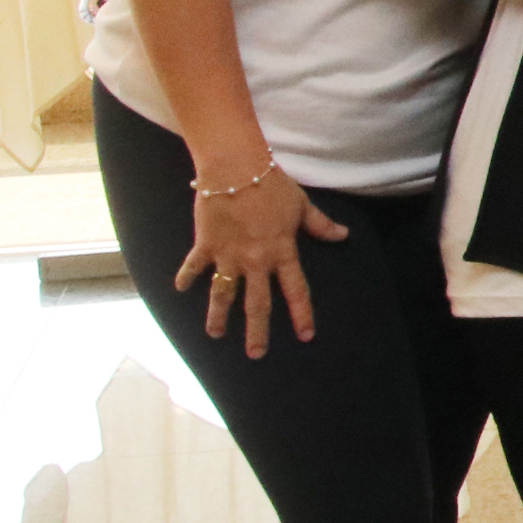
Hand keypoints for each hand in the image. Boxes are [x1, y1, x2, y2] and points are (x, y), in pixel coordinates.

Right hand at [173, 167, 347, 359]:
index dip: (302, 314)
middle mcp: (255, 260)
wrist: (236, 168)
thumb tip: (344, 235)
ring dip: (217, 316)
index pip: (296, 290)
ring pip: (223, 293)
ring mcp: (228, 255)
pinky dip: (186, 277)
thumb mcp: (302, 205)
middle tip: (256, 354)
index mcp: (282, 252)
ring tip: (215, 335)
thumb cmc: (272, 184)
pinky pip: (194, 266)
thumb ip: (320, 225)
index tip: (306, 336)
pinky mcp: (206, 244)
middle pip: (257, 303)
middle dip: (257, 331)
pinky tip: (178, 290)